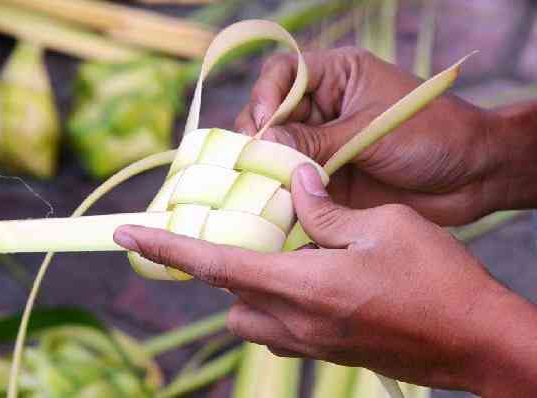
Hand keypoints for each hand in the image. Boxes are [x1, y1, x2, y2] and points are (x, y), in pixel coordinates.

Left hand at [114, 164, 536, 396]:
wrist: (480, 343)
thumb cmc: (439, 280)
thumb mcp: (385, 226)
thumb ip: (328, 209)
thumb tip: (297, 185)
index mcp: (304, 286)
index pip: (215, 263)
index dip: (166, 246)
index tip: (126, 235)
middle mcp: (298, 322)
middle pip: (230, 297)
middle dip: (225, 268)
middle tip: (249, 235)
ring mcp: (314, 344)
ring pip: (253, 319)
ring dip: (254, 288)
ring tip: (289, 256)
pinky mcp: (331, 353)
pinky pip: (283, 330)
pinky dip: (282, 302)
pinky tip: (317, 279)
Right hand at [235, 47, 501, 225]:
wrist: (472, 176)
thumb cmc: (431, 134)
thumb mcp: (370, 130)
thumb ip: (316, 140)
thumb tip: (262, 146)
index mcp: (337, 77)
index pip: (284, 74)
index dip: (266, 94)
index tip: (264, 124)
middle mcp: (324, 110)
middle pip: (271, 114)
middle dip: (258, 135)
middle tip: (254, 161)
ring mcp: (325, 146)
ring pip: (278, 151)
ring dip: (266, 167)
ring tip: (260, 185)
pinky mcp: (329, 180)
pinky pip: (295, 184)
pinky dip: (283, 194)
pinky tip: (274, 204)